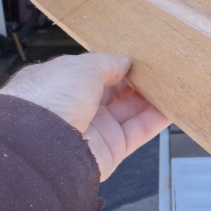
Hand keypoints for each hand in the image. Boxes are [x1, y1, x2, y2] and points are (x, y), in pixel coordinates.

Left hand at [0, 53, 170, 180]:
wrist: (38, 146)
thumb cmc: (47, 101)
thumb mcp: (81, 67)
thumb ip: (108, 63)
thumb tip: (125, 61)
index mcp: (64, 85)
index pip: (98, 73)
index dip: (120, 66)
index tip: (141, 60)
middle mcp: (78, 109)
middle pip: (118, 93)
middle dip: (139, 82)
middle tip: (161, 71)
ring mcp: (96, 130)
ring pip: (132, 112)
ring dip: (153, 99)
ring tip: (173, 85)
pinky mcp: (111, 150)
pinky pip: (139, 132)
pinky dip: (157, 120)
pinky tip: (172, 107)